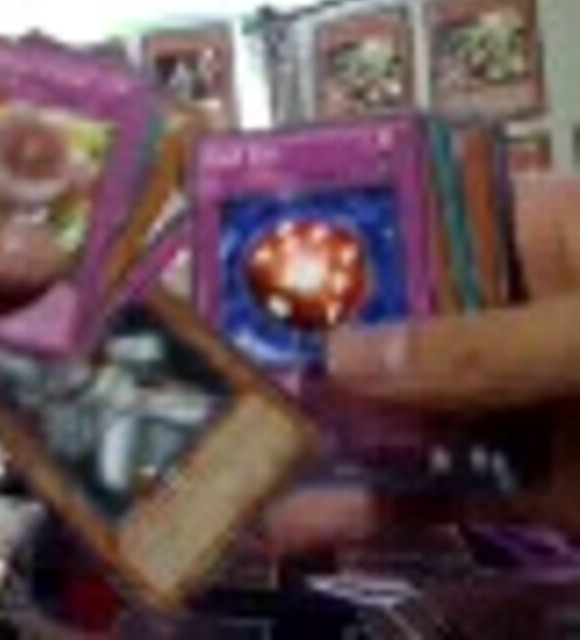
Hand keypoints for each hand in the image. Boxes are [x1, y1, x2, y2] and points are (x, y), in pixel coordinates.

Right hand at [264, 173, 579, 555]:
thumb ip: (487, 343)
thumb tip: (344, 356)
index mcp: (533, 238)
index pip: (411, 216)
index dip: (329, 236)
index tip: (244, 266)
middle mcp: (506, 314)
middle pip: (382, 323)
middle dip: (301, 347)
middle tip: (211, 367)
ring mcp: (511, 401)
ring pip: (395, 413)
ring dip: (316, 437)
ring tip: (230, 453)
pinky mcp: (521, 480)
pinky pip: (434, 492)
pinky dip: (370, 513)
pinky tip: (299, 527)